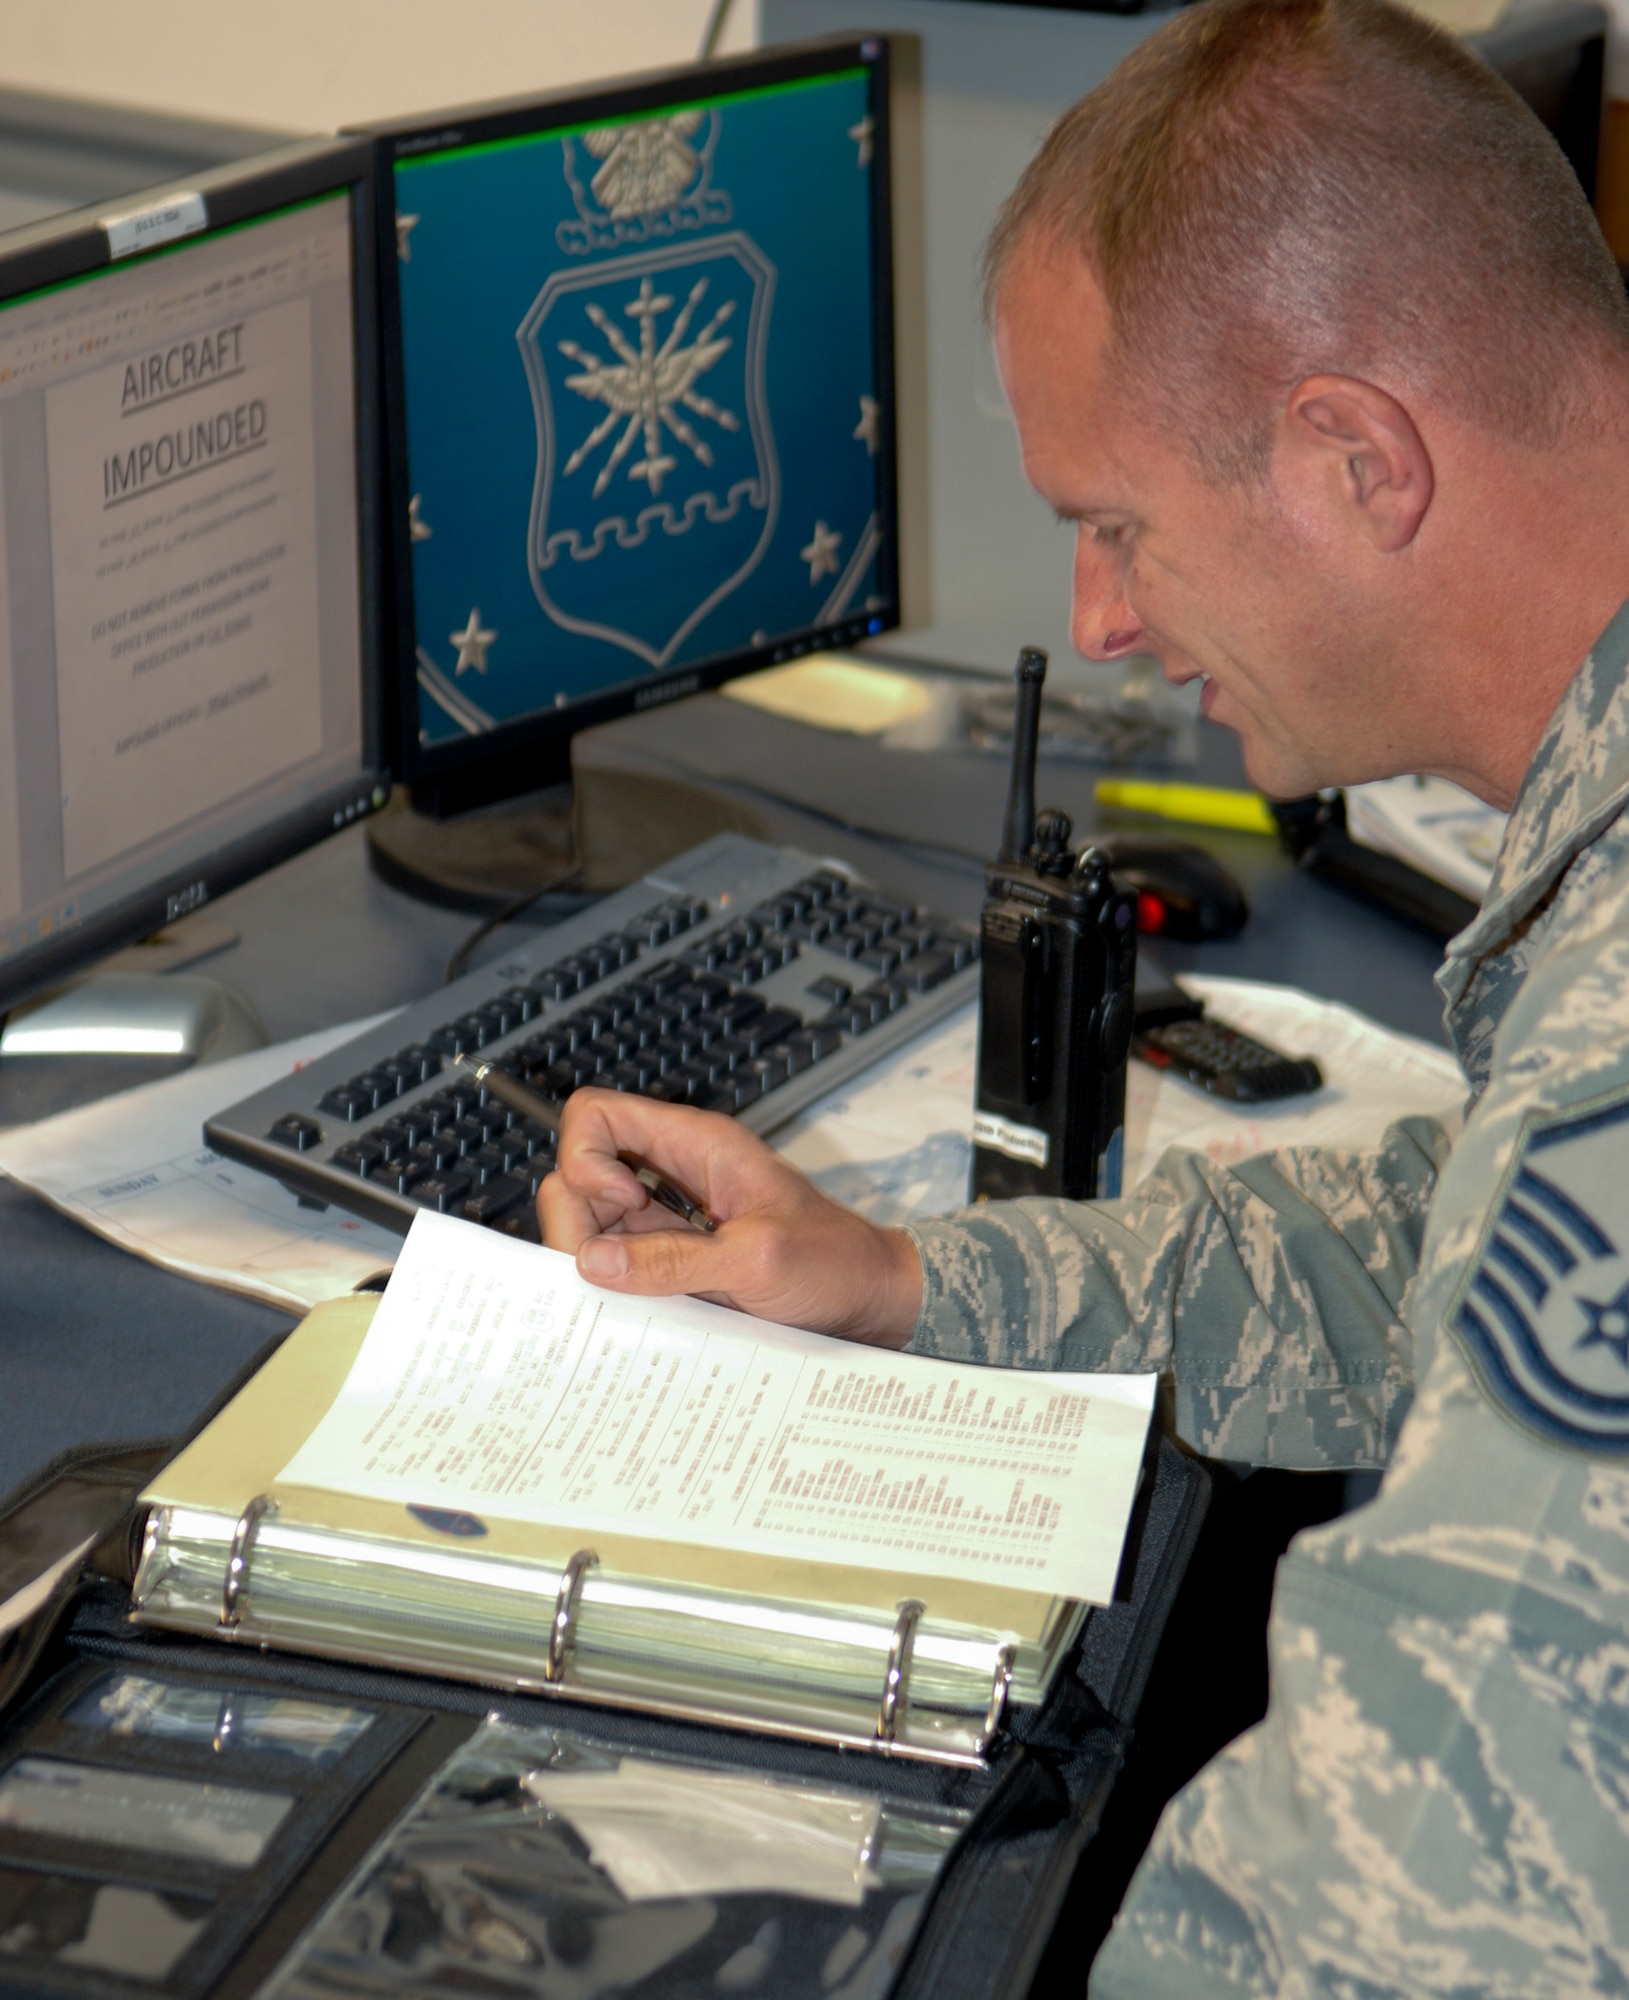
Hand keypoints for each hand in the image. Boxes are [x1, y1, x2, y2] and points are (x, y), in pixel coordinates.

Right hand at [539, 1088, 920, 1346]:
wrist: (873, 1304)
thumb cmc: (837, 1264)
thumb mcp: (760, 1258)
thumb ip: (676, 1261)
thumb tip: (593, 1262)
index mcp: (695, 1146)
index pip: (596, 1116)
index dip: (586, 1157)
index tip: (625, 1205)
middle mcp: (670, 1178)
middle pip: (576, 1177)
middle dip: (578, 1223)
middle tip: (614, 1273)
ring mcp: (666, 1224)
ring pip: (589, 1228)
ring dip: (592, 1266)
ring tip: (634, 1302)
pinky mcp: (671, 1266)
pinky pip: (615, 1269)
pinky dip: (611, 1294)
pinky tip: (636, 1320)